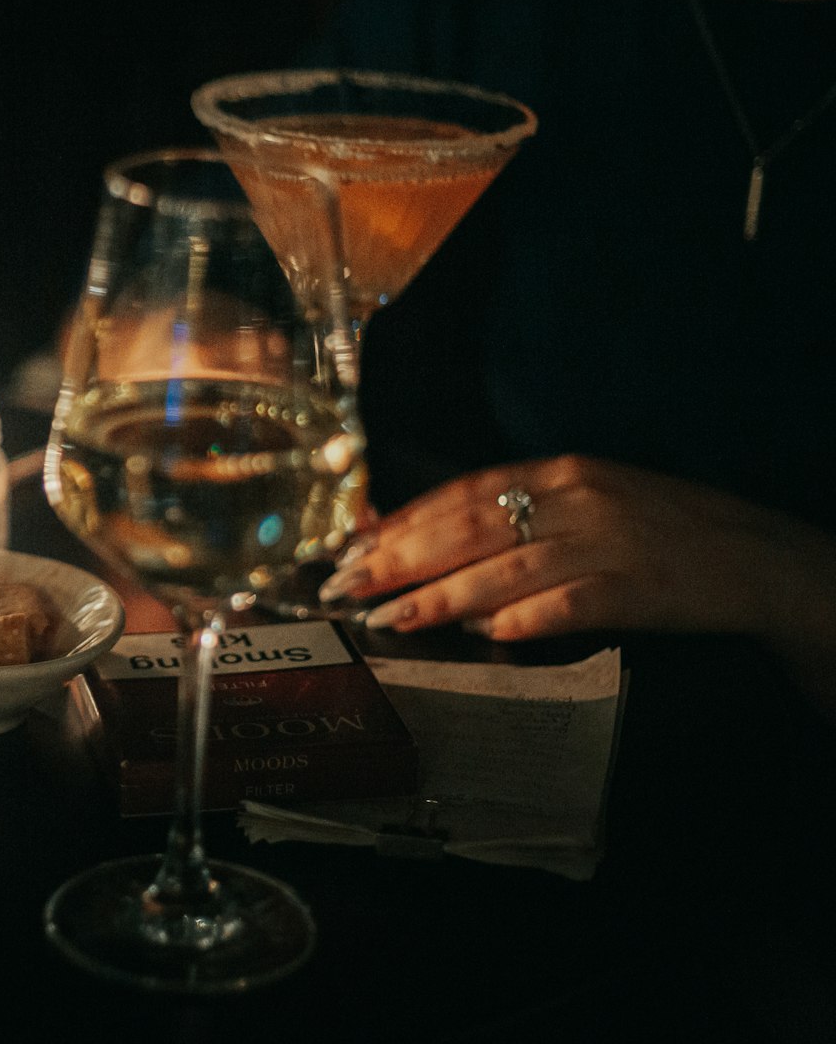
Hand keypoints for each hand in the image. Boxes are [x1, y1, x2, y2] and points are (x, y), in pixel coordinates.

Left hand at [317, 454, 835, 644]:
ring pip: (507, 568)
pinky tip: (484, 635)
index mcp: (563, 471)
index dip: (404, 520)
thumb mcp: (586, 499)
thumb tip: (426, 536)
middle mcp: (579, 498)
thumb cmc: (660, 529)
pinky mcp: (639, 589)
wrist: (760, 556)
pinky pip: (570, 604)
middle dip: (401, 558)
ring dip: (442, 596)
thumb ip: (514, 512)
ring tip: (392, 618)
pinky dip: (523, 619)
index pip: (465, 492)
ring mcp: (609, 543)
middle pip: (471, 528)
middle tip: (347, 585)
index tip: (352, 546)